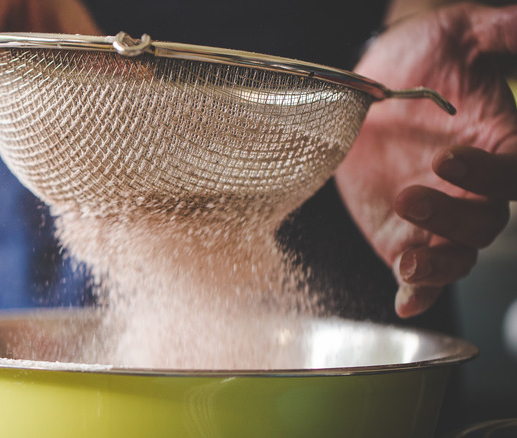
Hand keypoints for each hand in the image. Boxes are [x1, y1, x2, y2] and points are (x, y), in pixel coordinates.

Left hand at [336, 3, 516, 317]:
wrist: (368, 84)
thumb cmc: (421, 58)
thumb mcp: (461, 33)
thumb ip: (504, 30)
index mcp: (499, 145)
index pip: (516, 174)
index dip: (491, 176)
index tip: (451, 158)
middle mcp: (473, 188)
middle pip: (486, 223)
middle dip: (452, 216)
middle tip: (411, 191)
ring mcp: (438, 216)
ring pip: (457, 256)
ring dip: (437, 263)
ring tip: (407, 257)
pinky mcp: (400, 234)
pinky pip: (417, 274)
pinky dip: (416, 292)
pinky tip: (405, 302)